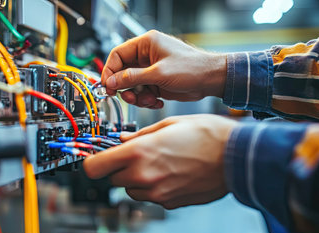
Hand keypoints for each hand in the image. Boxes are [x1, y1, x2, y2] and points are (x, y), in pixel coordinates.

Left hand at [83, 115, 237, 208]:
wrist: (237, 157)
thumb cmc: (208, 135)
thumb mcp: (168, 124)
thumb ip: (139, 134)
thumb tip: (124, 140)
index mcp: (139, 153)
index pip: (94, 167)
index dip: (91, 162)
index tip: (95, 158)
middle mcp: (144, 176)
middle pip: (112, 179)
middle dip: (119, 167)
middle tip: (134, 155)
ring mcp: (157, 193)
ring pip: (130, 189)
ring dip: (135, 178)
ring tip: (157, 163)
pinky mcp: (169, 203)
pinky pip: (150, 197)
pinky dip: (153, 187)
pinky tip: (170, 172)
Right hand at [102, 30, 226, 108]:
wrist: (211, 81)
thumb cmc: (192, 68)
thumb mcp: (158, 74)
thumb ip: (133, 78)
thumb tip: (112, 81)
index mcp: (146, 44)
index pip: (118, 55)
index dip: (110, 70)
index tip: (107, 85)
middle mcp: (147, 56)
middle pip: (123, 72)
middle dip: (125, 88)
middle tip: (128, 97)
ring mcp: (151, 70)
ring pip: (132, 86)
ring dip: (137, 96)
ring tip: (148, 100)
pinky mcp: (156, 82)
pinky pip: (142, 92)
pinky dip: (146, 99)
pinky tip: (156, 101)